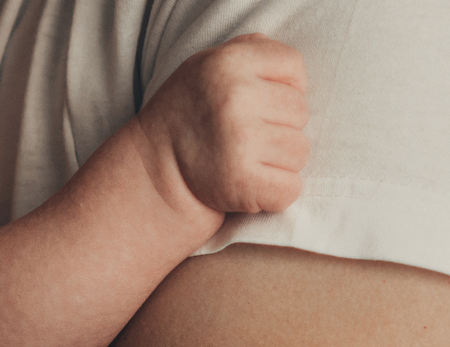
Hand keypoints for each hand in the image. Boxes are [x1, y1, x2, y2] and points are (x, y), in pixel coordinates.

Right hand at [139, 33, 309, 214]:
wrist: (149, 170)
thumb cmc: (187, 114)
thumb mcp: (205, 65)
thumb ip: (249, 50)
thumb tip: (290, 67)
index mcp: (227, 63)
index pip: (293, 66)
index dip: (283, 86)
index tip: (258, 103)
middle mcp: (233, 98)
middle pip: (300, 112)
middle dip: (279, 127)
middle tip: (243, 136)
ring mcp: (238, 141)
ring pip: (299, 151)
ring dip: (278, 161)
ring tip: (244, 159)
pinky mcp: (241, 182)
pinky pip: (290, 188)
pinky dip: (274, 193)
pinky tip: (247, 184)